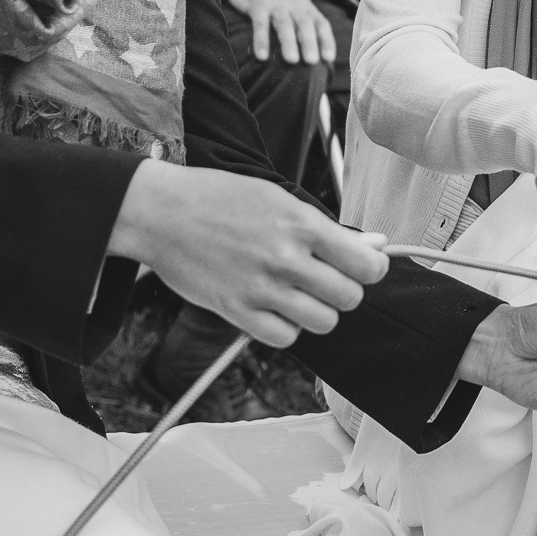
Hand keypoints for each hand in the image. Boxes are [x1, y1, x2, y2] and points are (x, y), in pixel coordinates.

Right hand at [106, 161, 386, 347]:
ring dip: (317, 310)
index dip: (371, 268)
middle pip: (349, 298)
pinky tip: (275, 306)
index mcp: (301, 224)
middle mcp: (285, 259)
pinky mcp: (237, 311)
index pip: (366, 265)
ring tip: (299, 292)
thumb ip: (326, 227)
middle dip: (343, 289)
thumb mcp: (278, 197)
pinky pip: (285, 337)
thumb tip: (375, 245)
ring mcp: (261, 289)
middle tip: (324, 277)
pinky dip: (287, 327)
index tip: (363, 266)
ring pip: (323, 322)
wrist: (161, 212)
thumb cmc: (217, 198)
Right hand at [226, 0, 334, 65]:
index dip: (326, 40)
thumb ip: (302, 25)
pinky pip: (260, 24)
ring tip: (292, 60)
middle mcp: (293, 4)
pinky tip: (262, 56)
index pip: (321, 23)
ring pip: (284, 23)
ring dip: (289, 42)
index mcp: (305, 7)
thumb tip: (313, 57)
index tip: (329, 58)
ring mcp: (275, 4)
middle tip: (312, 61)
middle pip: (304, 23)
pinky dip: (261, 40)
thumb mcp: (294, 7)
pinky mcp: (257, 5)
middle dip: (310, 42)